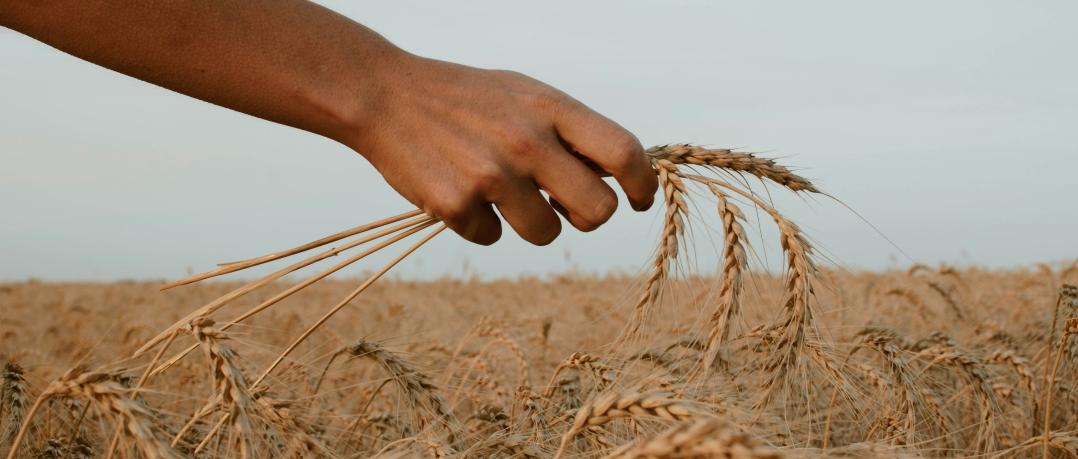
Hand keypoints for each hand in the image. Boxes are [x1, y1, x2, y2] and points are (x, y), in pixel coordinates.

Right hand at [344, 54, 657, 245]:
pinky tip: (460, 191)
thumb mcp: (524, 95)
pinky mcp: (456, 205)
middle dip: (586, 216)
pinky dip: (480, 224)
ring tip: (502, 193)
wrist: (386, 96)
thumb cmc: (466, 98)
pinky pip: (492, 238)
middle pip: (597, 210)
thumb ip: (568, 132)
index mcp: (550, 109)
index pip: (622, 152)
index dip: (642, 183)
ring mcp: (491, 176)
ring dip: (532, 223)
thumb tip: (613, 179)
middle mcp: (527, 142)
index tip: (640, 200)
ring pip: (546, 233)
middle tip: (564, 205)